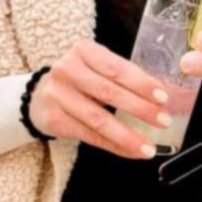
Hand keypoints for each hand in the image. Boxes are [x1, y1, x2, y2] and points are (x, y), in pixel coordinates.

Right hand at [30, 40, 172, 159]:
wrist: (38, 95)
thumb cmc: (79, 79)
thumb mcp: (96, 66)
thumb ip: (122, 76)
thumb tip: (161, 97)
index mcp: (83, 51)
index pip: (116, 68)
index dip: (141, 83)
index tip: (163, 97)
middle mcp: (67, 70)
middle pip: (109, 93)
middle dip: (140, 109)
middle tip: (163, 120)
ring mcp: (57, 96)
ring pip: (98, 120)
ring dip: (127, 136)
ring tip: (149, 147)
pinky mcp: (54, 120)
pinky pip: (90, 136)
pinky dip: (114, 146)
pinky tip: (131, 151)